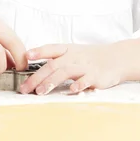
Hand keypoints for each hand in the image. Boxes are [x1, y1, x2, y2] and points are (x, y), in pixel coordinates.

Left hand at [20, 38, 139, 94]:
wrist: (114, 58)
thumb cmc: (88, 58)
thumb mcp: (72, 53)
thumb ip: (54, 59)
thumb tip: (31, 68)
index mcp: (67, 50)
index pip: (50, 49)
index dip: (38, 51)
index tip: (26, 56)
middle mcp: (73, 57)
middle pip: (53, 65)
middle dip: (37, 77)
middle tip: (25, 88)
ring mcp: (84, 66)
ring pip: (65, 72)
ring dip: (52, 81)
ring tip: (40, 91)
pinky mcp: (95, 76)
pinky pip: (86, 80)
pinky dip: (79, 84)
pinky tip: (71, 90)